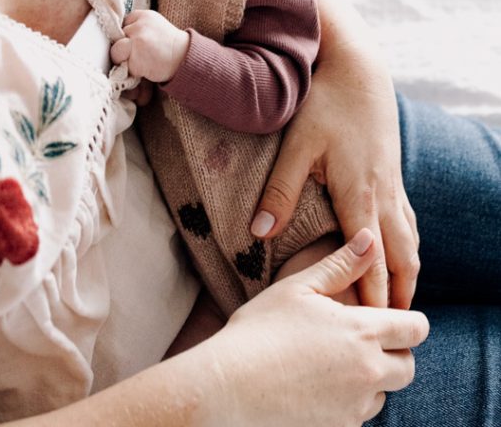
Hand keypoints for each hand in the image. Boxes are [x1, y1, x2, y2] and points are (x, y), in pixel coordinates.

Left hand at [110, 10, 189, 81]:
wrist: (186, 58)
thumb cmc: (169, 45)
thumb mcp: (154, 26)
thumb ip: (137, 27)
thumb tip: (118, 38)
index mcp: (142, 15)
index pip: (122, 25)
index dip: (127, 37)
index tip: (137, 43)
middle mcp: (138, 25)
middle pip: (116, 38)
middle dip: (125, 49)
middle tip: (141, 54)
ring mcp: (136, 41)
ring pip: (116, 53)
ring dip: (125, 60)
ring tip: (142, 61)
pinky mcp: (136, 58)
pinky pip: (125, 67)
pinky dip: (134, 71)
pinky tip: (147, 67)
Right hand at [201, 231, 428, 426]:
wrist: (229, 385)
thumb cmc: (260, 328)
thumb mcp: (299, 286)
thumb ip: (341, 264)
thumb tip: (370, 238)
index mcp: (362, 332)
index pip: (416, 328)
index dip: (409, 321)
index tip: (389, 316)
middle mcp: (368, 372)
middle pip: (408, 367)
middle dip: (394, 353)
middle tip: (360, 340)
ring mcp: (355, 407)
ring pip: (384, 393)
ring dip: (371, 379)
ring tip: (334, 362)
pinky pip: (359, 415)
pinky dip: (349, 401)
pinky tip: (319, 385)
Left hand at [251, 0, 419, 309]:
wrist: (359, 67)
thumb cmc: (325, 102)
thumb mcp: (297, 146)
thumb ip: (279, 191)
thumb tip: (258, 235)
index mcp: (359, 194)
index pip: (370, 260)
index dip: (371, 296)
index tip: (369, 329)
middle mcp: (383, 194)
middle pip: (399, 258)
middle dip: (397, 294)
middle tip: (392, 330)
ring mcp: (392, 183)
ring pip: (408, 240)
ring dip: (406, 273)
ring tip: (400, 302)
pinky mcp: (393, 171)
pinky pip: (407, 220)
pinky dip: (407, 245)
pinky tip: (400, 252)